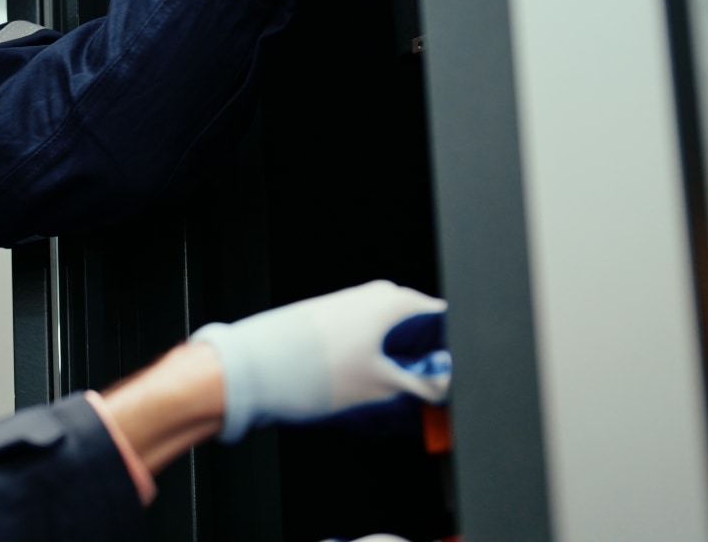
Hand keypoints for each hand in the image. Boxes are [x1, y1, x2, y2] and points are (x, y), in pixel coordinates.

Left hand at [189, 280, 449, 441]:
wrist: (251, 370)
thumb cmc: (308, 370)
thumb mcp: (383, 388)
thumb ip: (427, 388)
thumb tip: (448, 388)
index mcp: (395, 302)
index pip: (448, 322)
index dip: (456, 357)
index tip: (456, 386)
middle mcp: (374, 300)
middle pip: (421, 338)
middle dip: (425, 373)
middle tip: (421, 405)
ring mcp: (351, 313)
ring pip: (393, 349)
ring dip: (397, 380)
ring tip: (385, 407)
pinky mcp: (332, 330)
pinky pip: (368, 353)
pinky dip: (373, 377)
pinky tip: (364, 400)